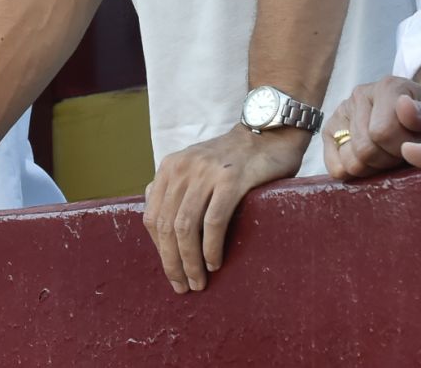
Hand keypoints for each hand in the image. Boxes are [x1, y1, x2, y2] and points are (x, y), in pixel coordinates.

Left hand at [143, 125, 305, 293]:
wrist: (268, 134)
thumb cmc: (233, 160)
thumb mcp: (195, 169)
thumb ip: (176, 190)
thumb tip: (158, 227)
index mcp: (170, 168)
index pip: (152, 216)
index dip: (158, 249)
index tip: (170, 271)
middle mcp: (183, 168)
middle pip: (166, 225)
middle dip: (172, 262)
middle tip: (183, 286)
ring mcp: (207, 172)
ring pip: (186, 226)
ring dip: (190, 261)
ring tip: (199, 281)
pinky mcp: (231, 179)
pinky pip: (213, 221)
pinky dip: (210, 247)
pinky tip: (215, 262)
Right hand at [321, 75, 420, 181]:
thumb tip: (403, 106)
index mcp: (388, 87)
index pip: (382, 132)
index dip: (405, 150)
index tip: (419, 145)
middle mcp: (360, 94)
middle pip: (365, 149)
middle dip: (389, 160)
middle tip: (405, 154)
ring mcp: (343, 110)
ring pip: (351, 160)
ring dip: (374, 167)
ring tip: (389, 156)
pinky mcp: (331, 129)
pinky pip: (334, 165)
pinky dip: (352, 173)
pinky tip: (370, 164)